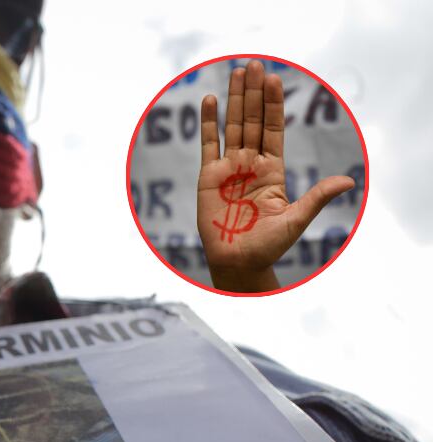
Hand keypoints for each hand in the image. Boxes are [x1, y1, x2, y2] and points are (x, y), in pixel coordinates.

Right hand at [197, 60, 354, 292]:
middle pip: (252, 121)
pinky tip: (209, 101)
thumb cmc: (267, 245)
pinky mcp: (208, 177)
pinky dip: (208, 124)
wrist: (237, 262)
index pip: (273, 130)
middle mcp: (250, 164)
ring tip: (236, 72)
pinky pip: (208, 145)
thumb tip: (348, 181)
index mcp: (272, 170)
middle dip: (253, 93)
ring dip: (233, 99)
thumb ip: (317, 197)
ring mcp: (228, 169)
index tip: (274, 79)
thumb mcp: (296, 220)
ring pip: (232, 126)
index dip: (273, 105)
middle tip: (253, 64)